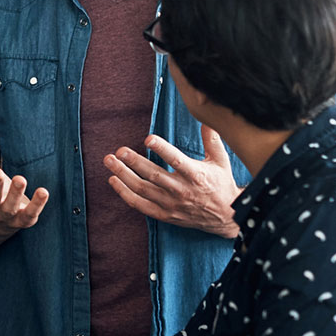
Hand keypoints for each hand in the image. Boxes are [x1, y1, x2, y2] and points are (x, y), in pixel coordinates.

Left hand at [105, 125, 239, 237]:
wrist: (226, 216)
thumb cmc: (221, 184)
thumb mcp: (221, 161)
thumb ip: (211, 139)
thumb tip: (206, 118)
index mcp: (196, 175)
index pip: (176, 160)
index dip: (162, 149)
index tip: (148, 138)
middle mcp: (181, 190)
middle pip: (153, 175)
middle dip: (134, 162)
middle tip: (119, 151)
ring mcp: (171, 204)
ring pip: (142, 189)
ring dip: (123, 175)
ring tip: (110, 161)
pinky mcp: (164, 214)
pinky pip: (140, 205)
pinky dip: (125, 194)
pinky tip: (114, 180)